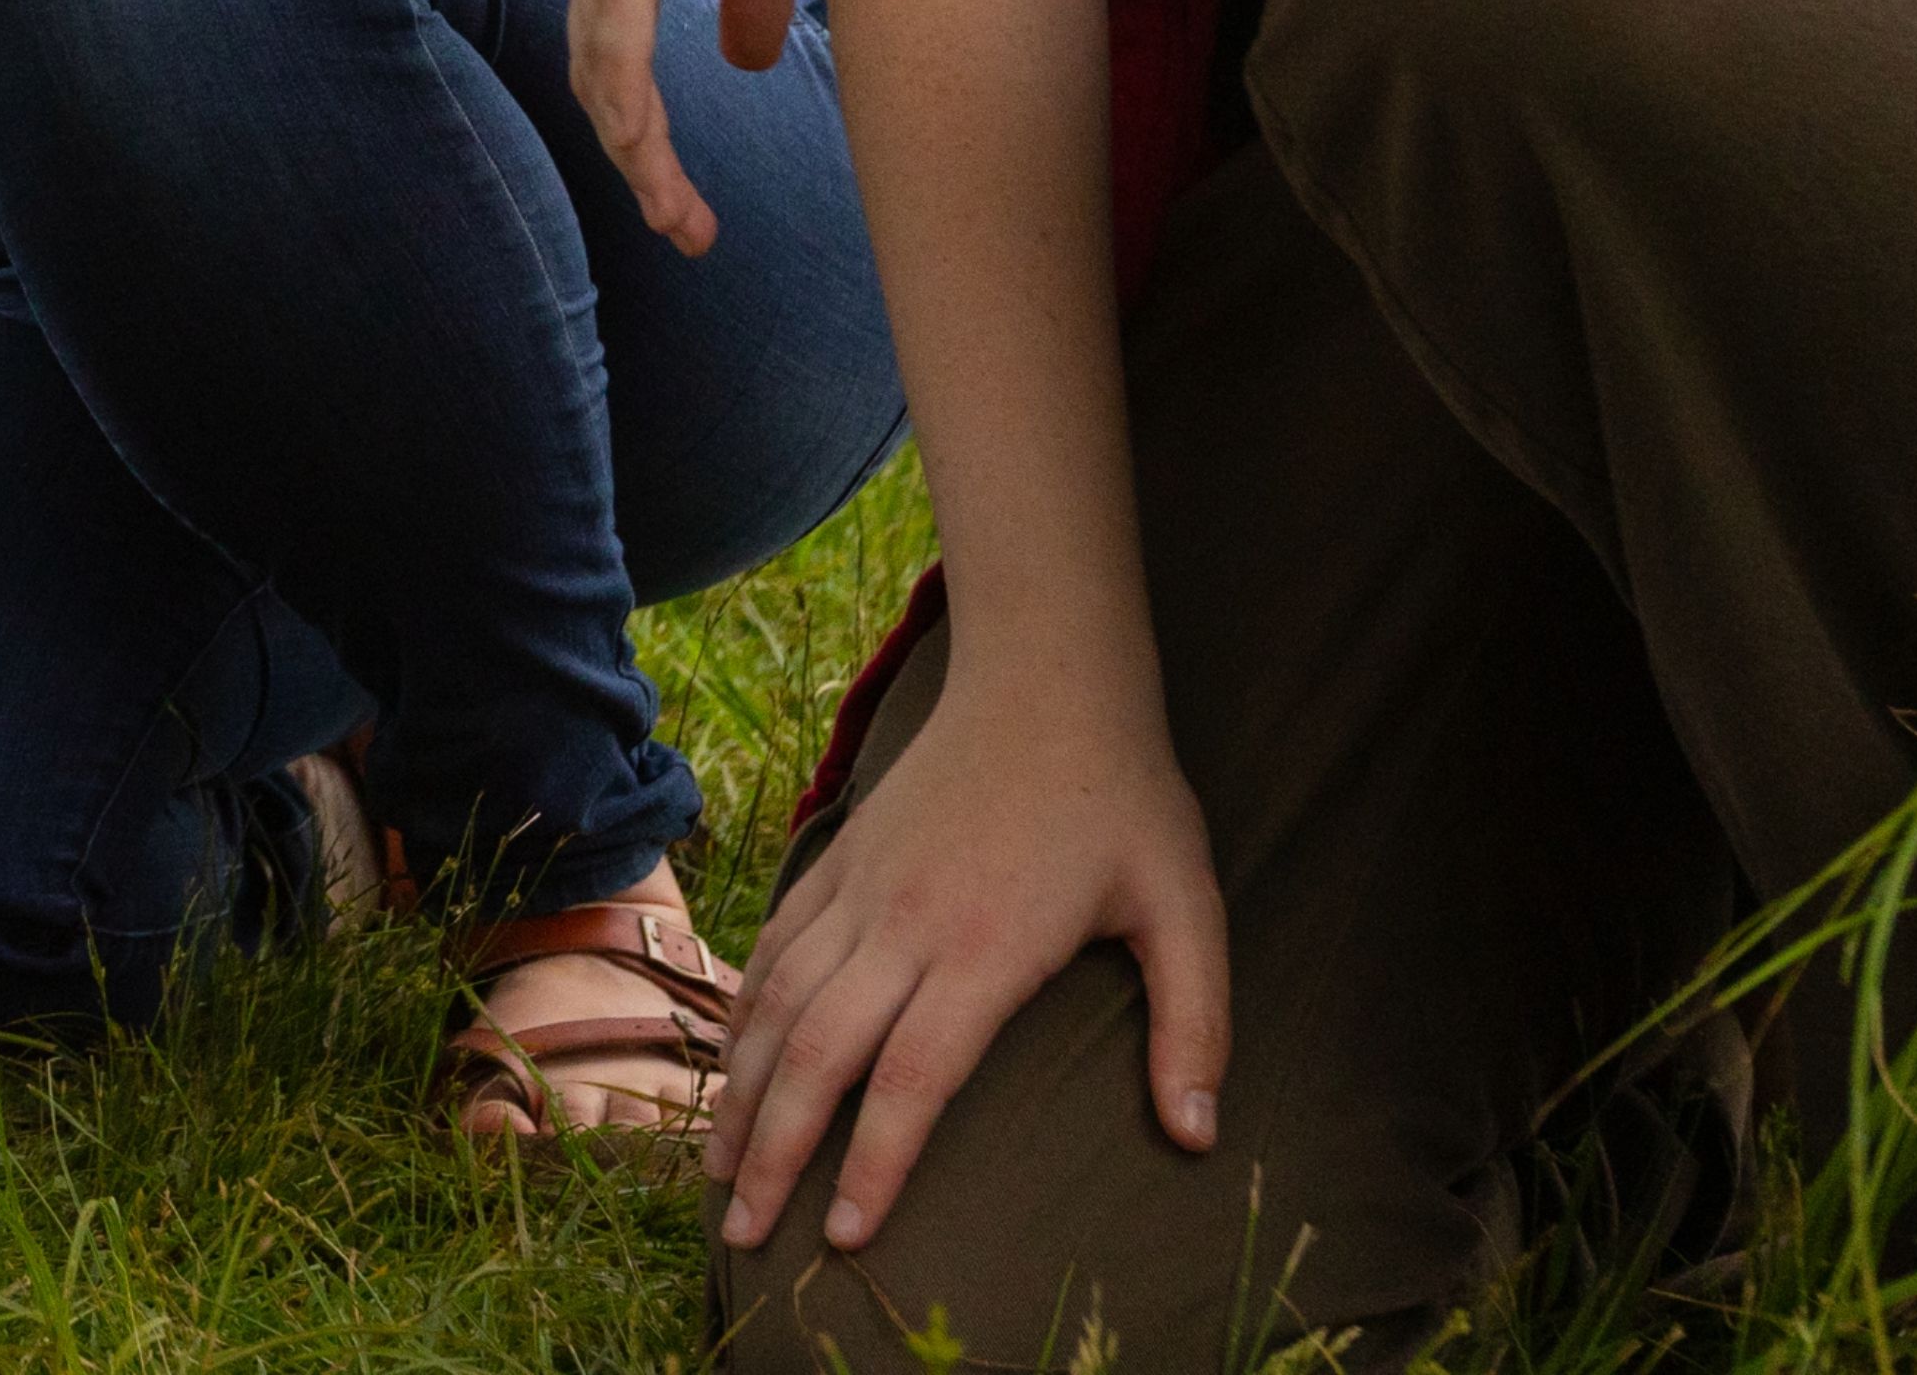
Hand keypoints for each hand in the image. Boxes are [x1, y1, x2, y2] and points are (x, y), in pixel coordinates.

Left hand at [563, 0, 843, 255]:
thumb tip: (744, 62)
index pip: (615, 45)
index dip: (643, 126)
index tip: (685, 198)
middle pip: (598, 69)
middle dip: (637, 160)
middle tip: (684, 235)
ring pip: (601, 60)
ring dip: (637, 149)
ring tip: (676, 221)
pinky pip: (618, 12)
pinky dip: (625, 85)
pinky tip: (640, 143)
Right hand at [707, 673, 1230, 1261]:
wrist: (1046, 679)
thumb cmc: (1123, 801)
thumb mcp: (1186, 910)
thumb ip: (1193, 1025)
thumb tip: (1196, 1138)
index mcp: (984, 948)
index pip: (913, 1078)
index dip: (875, 1164)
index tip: (846, 1237)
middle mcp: (904, 924)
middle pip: (818, 1054)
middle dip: (776, 1152)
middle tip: (746, 1235)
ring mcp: (861, 887)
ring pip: (777, 1002)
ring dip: (742, 1091)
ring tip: (720, 1168)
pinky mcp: (840, 857)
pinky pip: (775, 947)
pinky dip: (743, 1010)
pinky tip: (733, 1061)